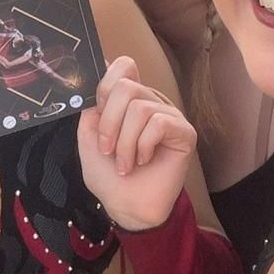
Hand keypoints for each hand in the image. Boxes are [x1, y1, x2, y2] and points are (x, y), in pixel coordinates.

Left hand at [76, 56, 195, 230]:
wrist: (126, 206)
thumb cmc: (108, 175)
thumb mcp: (89, 138)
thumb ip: (91, 108)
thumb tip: (98, 77)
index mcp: (127, 100)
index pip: (123, 66)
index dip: (104, 86)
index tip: (96, 113)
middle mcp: (150, 102)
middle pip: (126, 86)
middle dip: (109, 123)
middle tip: (107, 150)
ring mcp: (169, 115)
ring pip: (140, 108)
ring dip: (124, 142)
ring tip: (124, 164)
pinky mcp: (184, 132)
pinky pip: (158, 123)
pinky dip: (143, 146)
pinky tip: (143, 161)